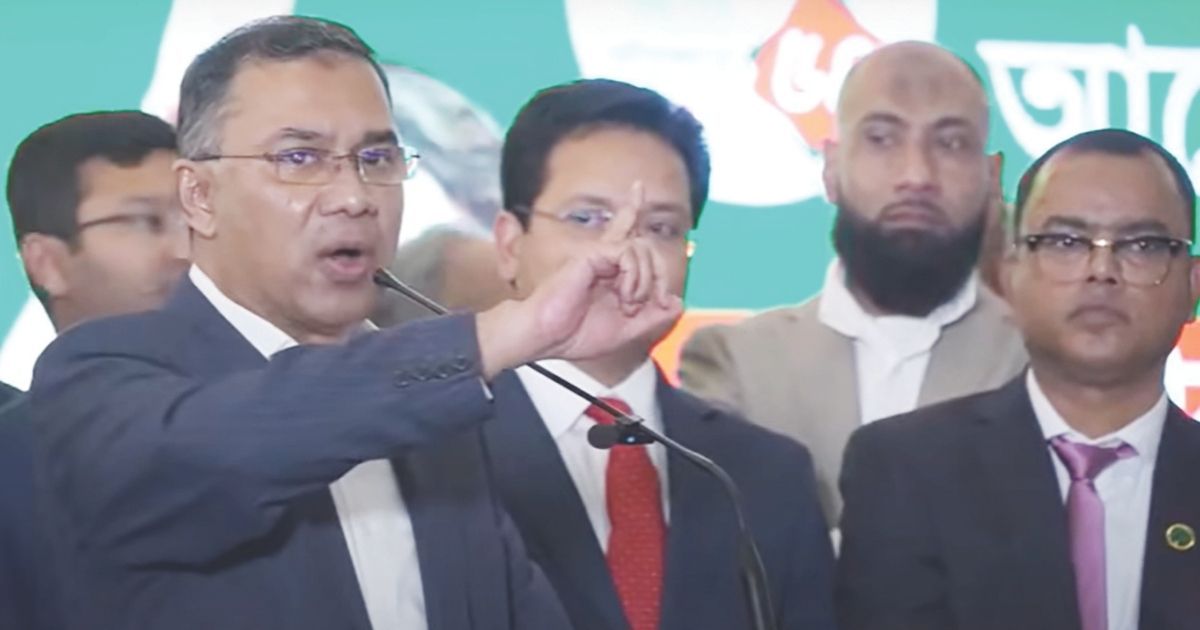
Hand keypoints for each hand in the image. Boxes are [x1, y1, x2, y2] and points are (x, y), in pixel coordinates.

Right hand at [476, 182, 682, 376]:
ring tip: (629, 303)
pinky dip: (635, 276)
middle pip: (644, 245)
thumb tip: (678, 303)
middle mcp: (603, 258)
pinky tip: (625, 295)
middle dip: (660, 275)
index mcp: (608, 272)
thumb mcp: (627, 332)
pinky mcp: (592, 254)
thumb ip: (653, 317)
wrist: (546, 337)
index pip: (625, 233)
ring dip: (645, 281)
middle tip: (657, 301)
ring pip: (641, 249)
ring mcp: (597, 254)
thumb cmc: (577, 335)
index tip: (639, 186)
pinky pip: (628, 252)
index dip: (632, 208)